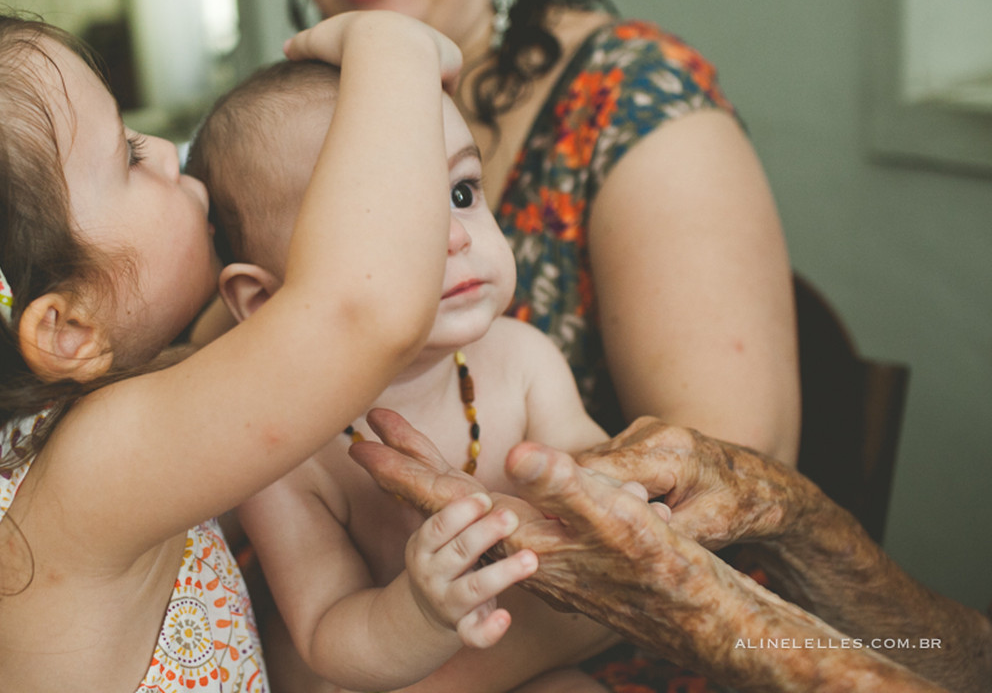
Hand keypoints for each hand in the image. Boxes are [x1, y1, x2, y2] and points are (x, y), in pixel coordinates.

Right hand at [283, 12, 462, 93]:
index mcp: (386, 26)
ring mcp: (435, 45)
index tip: (377, 74)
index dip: (382, 59)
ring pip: (434, 70)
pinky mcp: (450, 60)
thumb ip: (302, 45)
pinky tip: (429, 108)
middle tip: (401, 93)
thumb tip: (285, 49)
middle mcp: (414, 31)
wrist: (384, 44)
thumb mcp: (317, 40)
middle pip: (415, 55)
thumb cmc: (346, 42)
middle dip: (410, 71)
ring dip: (427, 85)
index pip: (387, 43)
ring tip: (418, 107)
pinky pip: (448, 83)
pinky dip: (438, 95)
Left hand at [350, 410, 661, 614]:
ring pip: (461, 511)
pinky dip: (460, 494)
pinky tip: (457, 486)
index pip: (445, 498)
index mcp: (520, 533)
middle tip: (359, 437)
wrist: (688, 610)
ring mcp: (528, 548)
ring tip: (395, 451)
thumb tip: (513, 452)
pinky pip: (486, 516)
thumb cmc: (657, 562)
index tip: (360, 443)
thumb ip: (564, 483)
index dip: (402, 470)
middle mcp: (514, 544)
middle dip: (401, 468)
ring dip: (426, 478)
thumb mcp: (614, 516)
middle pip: (442, 504)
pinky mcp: (546, 547)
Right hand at [403, 492, 537, 648]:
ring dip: (502, 574)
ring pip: (473, 589)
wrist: (426, 608)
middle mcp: (431, 575)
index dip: (461, 512)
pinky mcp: (463, 628)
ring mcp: (447, 603)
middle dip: (485, 534)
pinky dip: (489, 629)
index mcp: (423, 546)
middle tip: (512, 517)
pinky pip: (474, 634)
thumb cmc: (447, 556)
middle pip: (459, 552)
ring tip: (531, 559)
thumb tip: (500, 463)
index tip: (486, 498)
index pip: (438, 527)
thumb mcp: (440, 533)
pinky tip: (506, 618)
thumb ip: (459, 508)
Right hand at [574, 418, 805, 548]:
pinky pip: (603, 464)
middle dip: (574, 500)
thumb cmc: (742, 510)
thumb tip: (606, 545)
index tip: (555, 532)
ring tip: (586, 529)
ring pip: (591, 466)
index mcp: (668, 451)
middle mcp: (650, 432)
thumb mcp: (704, 532)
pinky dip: (599, 490)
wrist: (766, 486)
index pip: (595, 471)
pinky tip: (604, 516)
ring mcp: (643, 431)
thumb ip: (657, 532)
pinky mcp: (637, 438)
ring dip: (586, 496)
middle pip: (586, 466)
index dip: (570, 500)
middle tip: (564, 538)